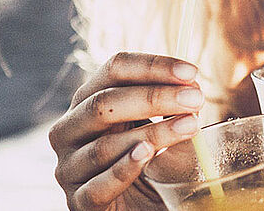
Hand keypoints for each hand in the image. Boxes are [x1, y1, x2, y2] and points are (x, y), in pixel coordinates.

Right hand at [50, 52, 204, 210]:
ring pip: (104, 145)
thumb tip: (191, 86)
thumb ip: (170, 108)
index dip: (152, 66)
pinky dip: (124, 169)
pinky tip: (148, 156)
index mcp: (86, 103)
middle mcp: (69, 131)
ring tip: (188, 127)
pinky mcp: (79, 203)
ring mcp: (69, 168)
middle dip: (154, 97)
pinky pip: (98, 186)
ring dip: (151, 133)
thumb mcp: (159, 130)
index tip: (190, 72)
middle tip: (194, 100)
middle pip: (104, 103)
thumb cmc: (149, 167)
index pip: (113, 70)